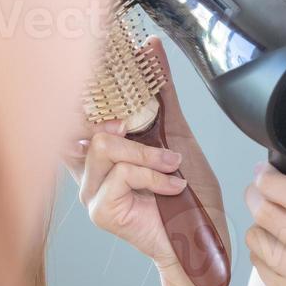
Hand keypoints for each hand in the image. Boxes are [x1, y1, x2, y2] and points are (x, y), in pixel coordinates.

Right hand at [63, 36, 229, 285]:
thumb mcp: (177, 133)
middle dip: (129, 122)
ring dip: (149, 154)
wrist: (206, 237)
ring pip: (105, 145)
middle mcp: (90, 168)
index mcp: (103, 148)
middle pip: (88, 122)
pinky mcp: (101, 210)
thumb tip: (151, 48)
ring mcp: (91, 191)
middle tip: (155, 136)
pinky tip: (172, 185)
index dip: (92, 87)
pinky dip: (154, 175)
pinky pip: (121, 174)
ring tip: (173, 167)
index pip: (79, 110)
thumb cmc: (190, 193)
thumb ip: (161, 92)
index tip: (113, 58)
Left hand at [243, 153, 285, 285]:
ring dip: (258, 224)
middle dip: (256, 195)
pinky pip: (259, 265)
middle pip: (271, 214)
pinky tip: (276, 249)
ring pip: (259, 238)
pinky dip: (262, 252)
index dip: (274, 179)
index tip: (264, 171)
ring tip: (269, 222)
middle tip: (257, 190)